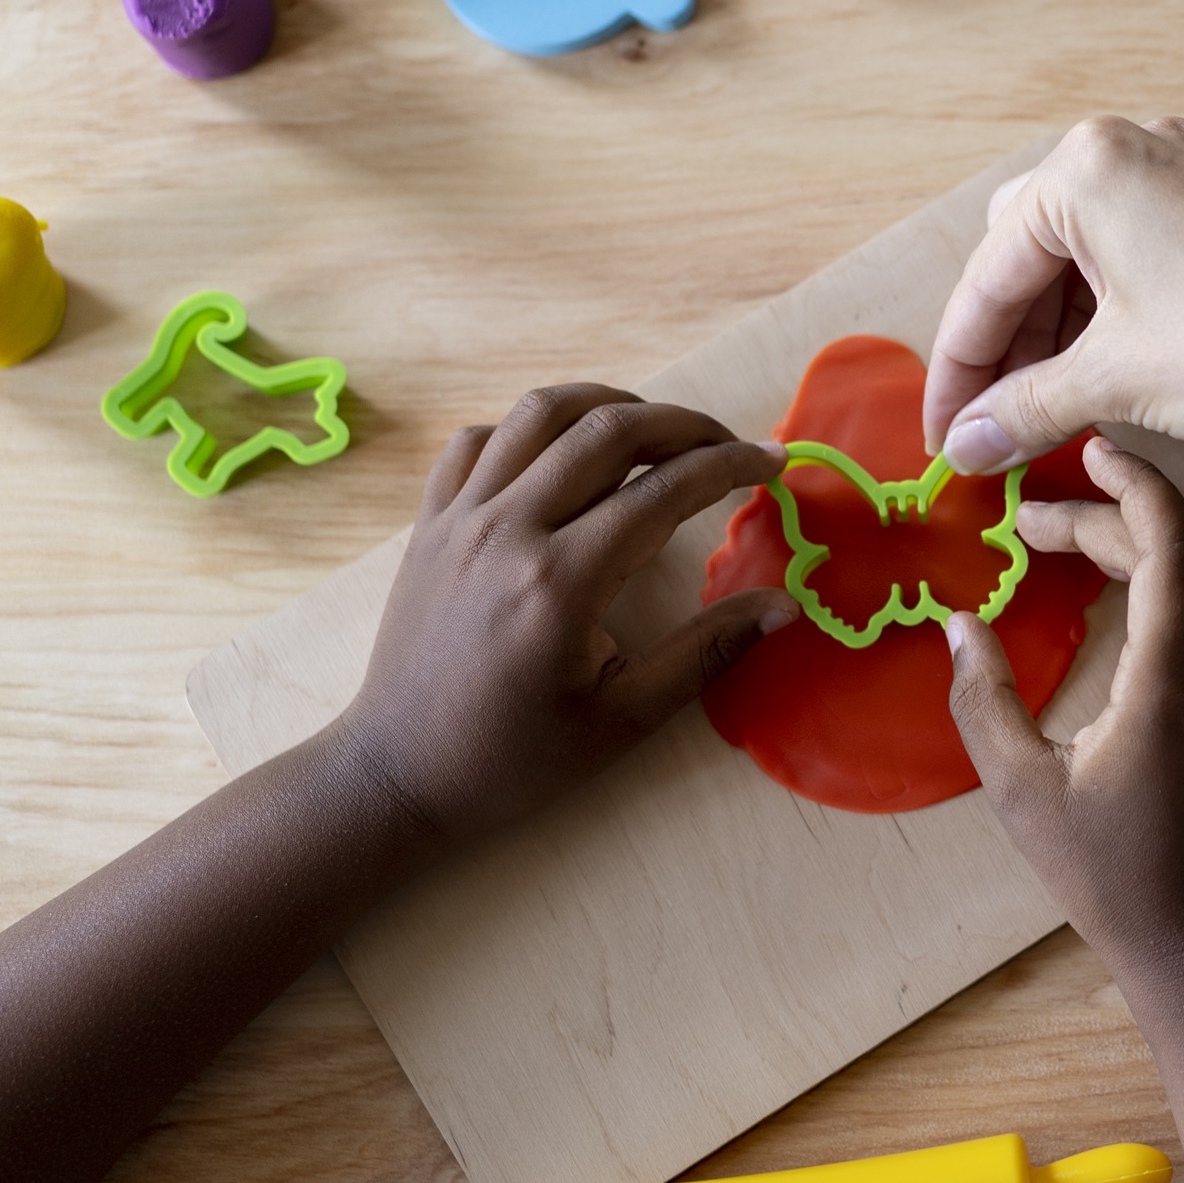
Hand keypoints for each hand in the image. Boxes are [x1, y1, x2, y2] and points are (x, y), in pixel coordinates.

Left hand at [333, 384, 796, 843]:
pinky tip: (561, 460)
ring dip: (608, 406)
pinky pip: (477, 440)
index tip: (773, 464)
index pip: (665, 490)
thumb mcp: (624, 720)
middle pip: (608, 429)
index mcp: (561, 581)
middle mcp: (508, 530)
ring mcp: (459, 518)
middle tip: (725, 446)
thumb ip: (706, 652)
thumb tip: (786, 606)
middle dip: (683, 423)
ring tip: (652, 432)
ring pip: (539, 413)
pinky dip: (528, 432)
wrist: (397, 776)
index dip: (731, 465)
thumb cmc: (515, 759)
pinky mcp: (428, 522)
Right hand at [924, 116, 1183, 472]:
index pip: (988, 278)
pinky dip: (1106, 313)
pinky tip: (1100, 376)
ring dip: (1055, 335)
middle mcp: (1130, 146)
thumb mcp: (1115, 382)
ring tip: (1045, 414)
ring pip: (1081, 256)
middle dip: (1006, 346)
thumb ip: (1025, 408)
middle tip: (992, 427)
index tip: (943, 435)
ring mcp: (1182, 166)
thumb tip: (967, 444)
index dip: (960, 370)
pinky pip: (1134, 252)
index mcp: (1087, 169)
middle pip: (1027, 256)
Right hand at [944, 436, 1183, 976]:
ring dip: (1178, 533)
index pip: (1172, 544)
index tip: (1090, 451)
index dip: (1134, 483)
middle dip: (1125, 513)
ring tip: (1099, 542)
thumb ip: (984, 700)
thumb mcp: (1022, 794)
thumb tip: (958, 622)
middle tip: (1043, 526)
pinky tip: (1149, 591)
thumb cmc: (1110, 877)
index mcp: (1177, 686)